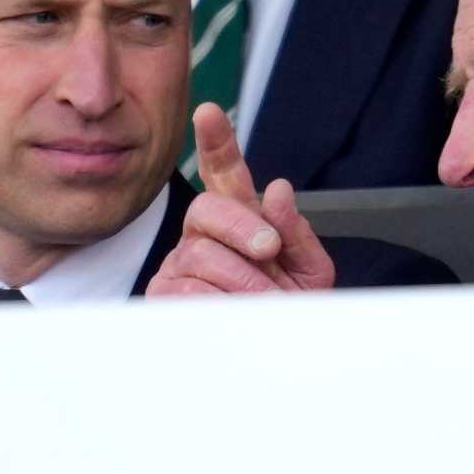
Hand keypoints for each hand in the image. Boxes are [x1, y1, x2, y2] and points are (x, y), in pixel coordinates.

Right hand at [146, 103, 334, 295]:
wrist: (279, 359)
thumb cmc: (290, 312)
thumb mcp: (309, 271)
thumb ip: (296, 231)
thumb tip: (276, 190)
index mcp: (241, 219)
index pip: (224, 173)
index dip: (216, 143)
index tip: (209, 113)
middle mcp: (204, 235)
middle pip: (208, 207)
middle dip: (243, 226)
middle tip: (269, 251)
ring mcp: (180, 263)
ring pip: (201, 253)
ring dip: (242, 280)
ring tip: (264, 302)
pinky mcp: (164, 296)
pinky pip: (186, 289)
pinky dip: (220, 302)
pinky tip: (233, 311)